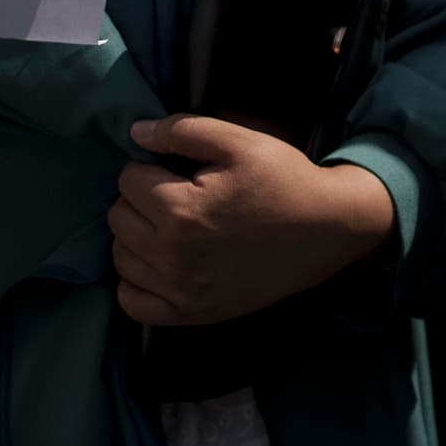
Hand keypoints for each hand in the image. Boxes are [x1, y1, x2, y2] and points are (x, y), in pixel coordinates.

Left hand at [108, 116, 397, 326]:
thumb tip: (135, 133)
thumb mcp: (242, 142)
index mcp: (181, 210)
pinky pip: (132, 303)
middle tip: (176, 195)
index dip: (151, 167)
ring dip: (136, 237)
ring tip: (170, 226)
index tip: (177, 171)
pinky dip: (136, 282)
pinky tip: (159, 264)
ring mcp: (179, 291)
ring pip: (120, 258)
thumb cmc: (284, 181)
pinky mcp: (189, 314)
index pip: (128, 180)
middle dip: (140, 199)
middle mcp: (173, 256)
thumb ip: (185, 131)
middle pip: (118, 218)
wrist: (327, 230)